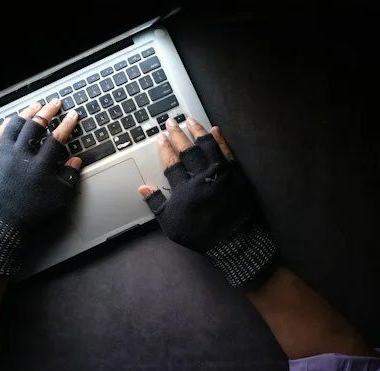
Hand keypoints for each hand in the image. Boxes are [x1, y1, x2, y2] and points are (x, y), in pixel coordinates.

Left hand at [0, 100, 81, 275]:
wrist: (2, 228)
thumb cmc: (33, 216)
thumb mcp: (59, 199)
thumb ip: (69, 177)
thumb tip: (75, 161)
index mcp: (40, 165)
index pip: (57, 138)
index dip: (67, 125)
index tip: (73, 115)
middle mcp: (21, 156)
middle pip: (35, 126)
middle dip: (47, 112)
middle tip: (55, 104)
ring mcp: (3, 156)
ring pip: (14, 126)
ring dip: (25, 114)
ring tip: (34, 107)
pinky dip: (3, 127)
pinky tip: (9, 122)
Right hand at [138, 117, 276, 287]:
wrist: (233, 242)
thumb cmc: (200, 234)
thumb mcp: (171, 224)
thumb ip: (156, 204)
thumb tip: (142, 188)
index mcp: (184, 189)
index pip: (171, 162)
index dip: (164, 148)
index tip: (160, 137)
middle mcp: (202, 176)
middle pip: (187, 150)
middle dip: (177, 134)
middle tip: (171, 122)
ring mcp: (221, 173)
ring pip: (207, 146)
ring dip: (197, 131)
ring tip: (190, 120)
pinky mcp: (237, 174)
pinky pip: (227, 152)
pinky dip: (221, 139)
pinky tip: (215, 129)